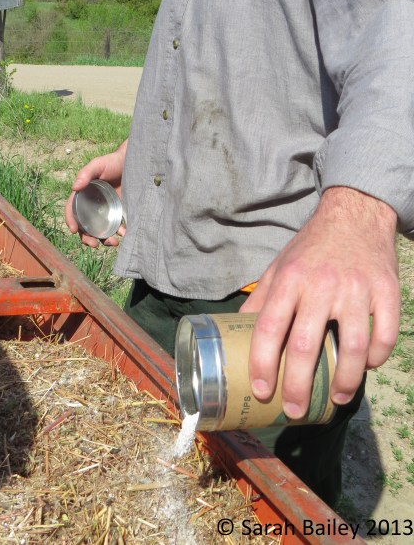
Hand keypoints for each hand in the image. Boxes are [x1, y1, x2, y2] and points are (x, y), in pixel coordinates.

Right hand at [65, 140, 127, 247]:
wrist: (133, 163)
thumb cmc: (112, 162)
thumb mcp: (97, 165)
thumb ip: (86, 174)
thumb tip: (74, 187)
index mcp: (83, 195)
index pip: (72, 210)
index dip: (70, 220)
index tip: (73, 230)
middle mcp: (91, 205)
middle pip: (84, 226)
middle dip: (87, 238)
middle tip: (94, 244)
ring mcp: (105, 210)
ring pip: (100, 230)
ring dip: (104, 239)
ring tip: (113, 242)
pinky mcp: (118, 212)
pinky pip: (116, 226)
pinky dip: (118, 232)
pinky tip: (124, 233)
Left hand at [241, 186, 399, 418]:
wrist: (355, 214)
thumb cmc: (312, 246)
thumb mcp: (279, 265)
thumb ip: (263, 298)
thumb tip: (238, 332)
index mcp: (290, 279)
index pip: (269, 328)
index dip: (262, 363)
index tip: (261, 390)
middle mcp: (321, 285)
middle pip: (305, 346)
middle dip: (297, 386)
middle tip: (294, 410)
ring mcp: (357, 289)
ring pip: (350, 347)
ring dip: (343, 381)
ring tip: (333, 399)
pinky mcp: (386, 291)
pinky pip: (384, 335)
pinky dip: (376, 357)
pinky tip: (366, 366)